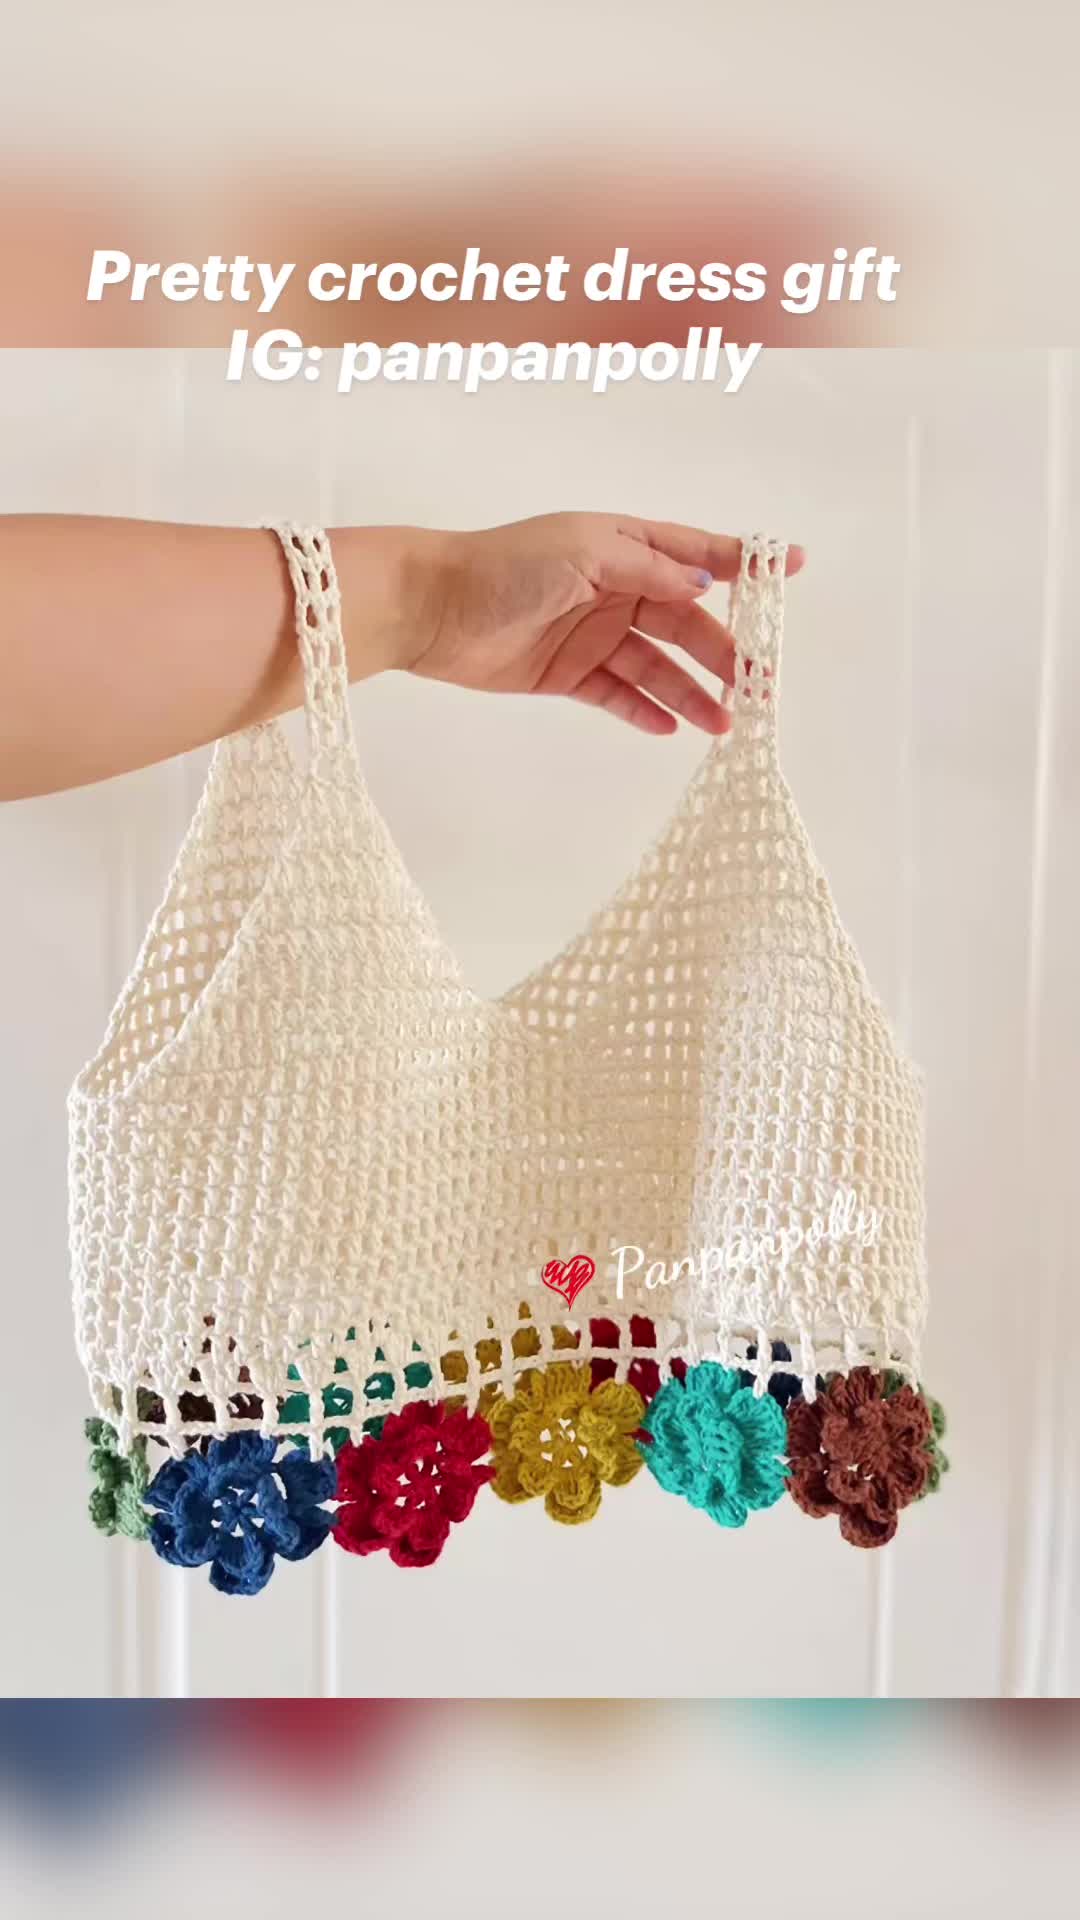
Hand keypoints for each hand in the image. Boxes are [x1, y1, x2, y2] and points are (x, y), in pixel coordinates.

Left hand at [404, 513, 804, 735]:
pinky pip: (619, 694)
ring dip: (691, 692)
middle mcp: (616, 588)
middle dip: (724, 651)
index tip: (791, 569)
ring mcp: (594, 633)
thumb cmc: (505, 567)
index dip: (743, 562)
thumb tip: (704, 583)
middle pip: (685, 621)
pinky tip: (672, 728)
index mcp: (624, 546)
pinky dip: (644, 710)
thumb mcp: (586, 554)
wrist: (433, 608)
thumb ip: (648, 569)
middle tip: (757, 684)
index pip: (696, 553)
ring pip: (658, 665)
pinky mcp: (569, 674)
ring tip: (722, 723)